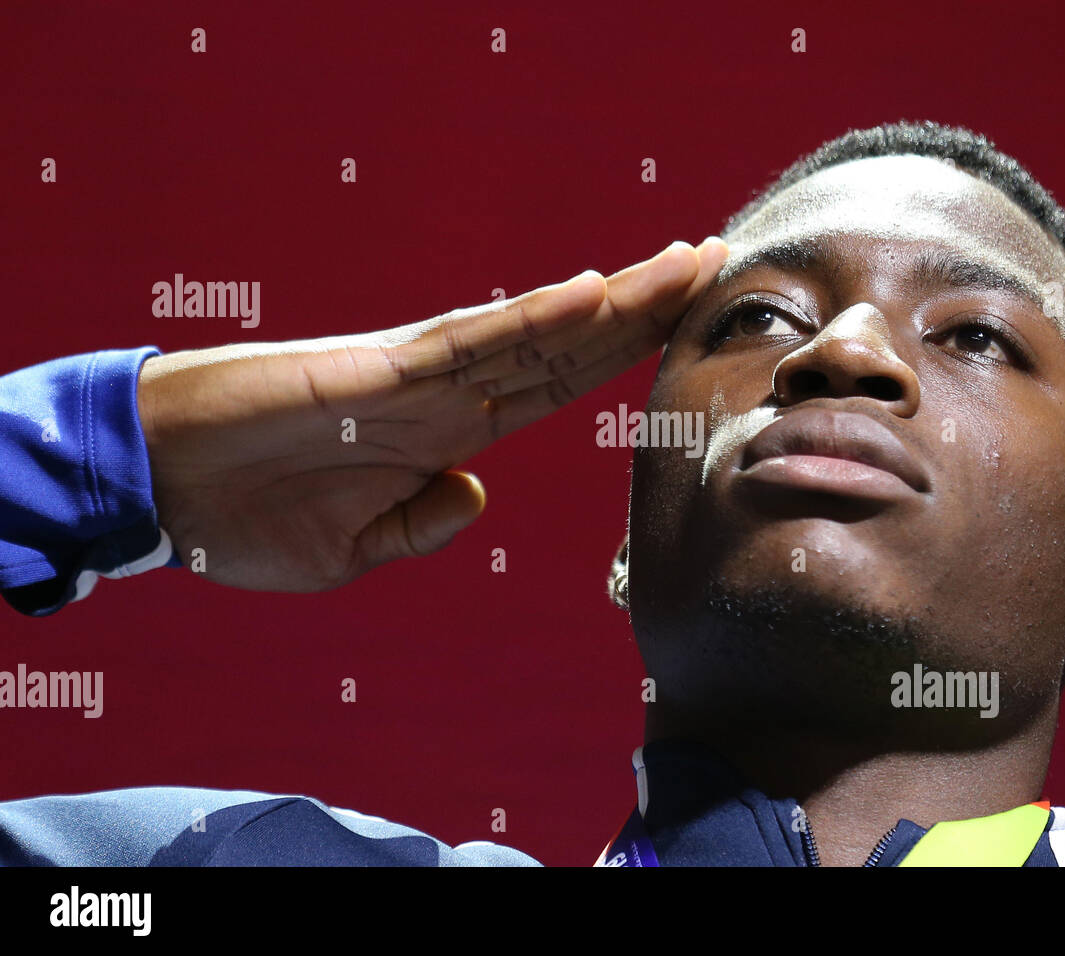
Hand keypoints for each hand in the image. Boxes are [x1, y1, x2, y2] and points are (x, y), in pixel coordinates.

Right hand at [137, 237, 727, 591]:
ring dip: (617, 299)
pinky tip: (595, 295)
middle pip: (570, 347)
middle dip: (646, 310)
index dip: (626, 357)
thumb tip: (478, 490)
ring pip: (538, 329)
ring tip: (690, 260)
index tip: (685, 331)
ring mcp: (421, 376)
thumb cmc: (247, 516)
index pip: (561, 387)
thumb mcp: (354, 548)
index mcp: (449, 435)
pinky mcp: (380, 369)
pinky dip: (534, 318)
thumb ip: (422, 520)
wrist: (162, 490)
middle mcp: (449, 394)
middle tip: (718, 266)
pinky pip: (473, 341)